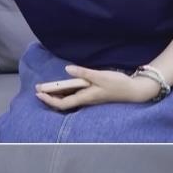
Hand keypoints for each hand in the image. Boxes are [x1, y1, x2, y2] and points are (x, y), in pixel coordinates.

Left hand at [35, 65, 160, 110]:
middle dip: (50, 96)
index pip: (63, 103)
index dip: (49, 99)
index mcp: (86, 97)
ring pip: (69, 98)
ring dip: (57, 94)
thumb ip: (84, 73)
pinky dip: (66, 91)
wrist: (134, 91)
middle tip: (38, 88)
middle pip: (63, 102)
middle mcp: (85, 100)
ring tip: (47, 87)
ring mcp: (89, 98)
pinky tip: (64, 86)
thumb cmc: (118, 84)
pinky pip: (75, 95)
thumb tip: (67, 70)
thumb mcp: (101, 76)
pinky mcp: (93, 95)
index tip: (38, 93)